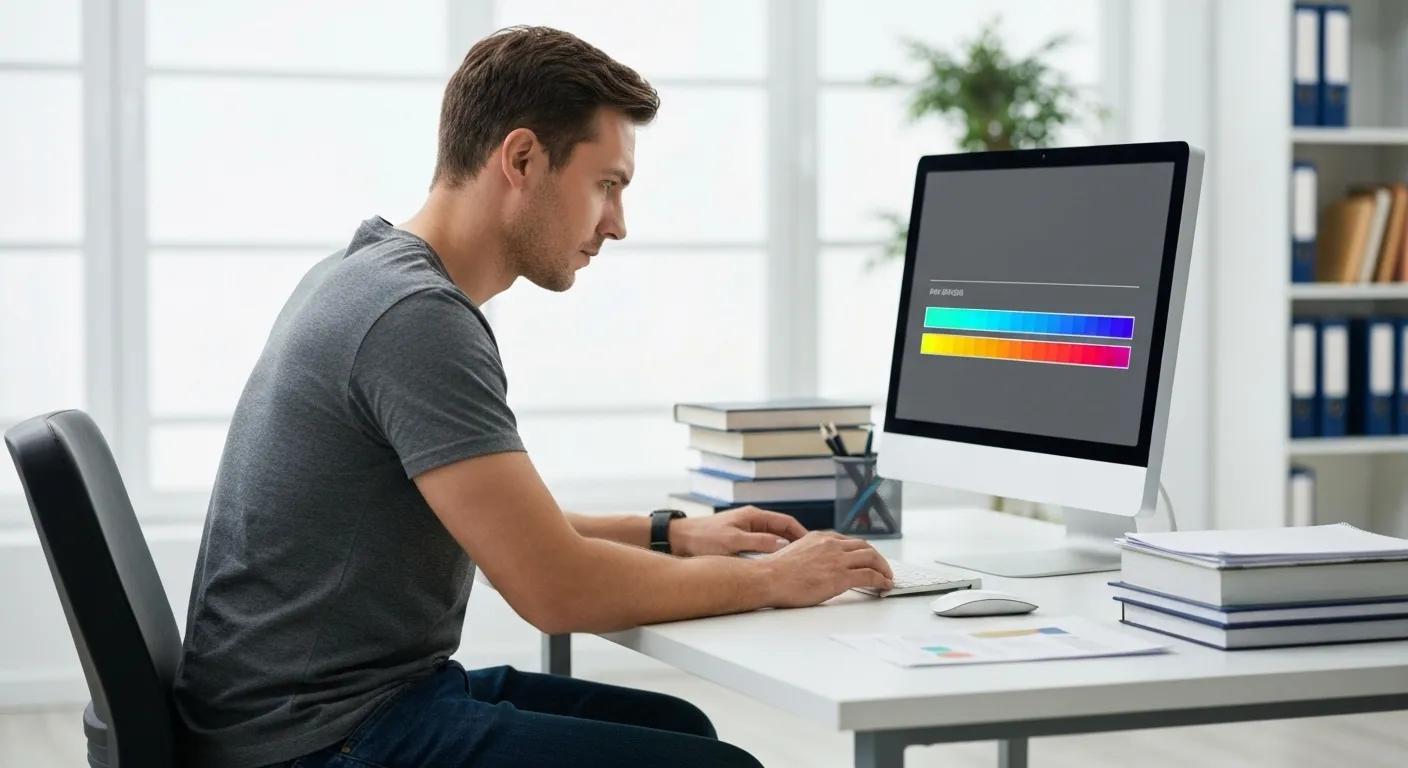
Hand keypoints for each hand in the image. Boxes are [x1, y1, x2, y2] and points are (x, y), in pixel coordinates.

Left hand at [668, 506, 807, 556]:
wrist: (679, 540)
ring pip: (774, 542)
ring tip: (798, 566)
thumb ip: (758, 542)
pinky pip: (763, 549)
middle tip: (811, 559)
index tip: (814, 547)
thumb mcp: (733, 541)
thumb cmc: (703, 538)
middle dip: (797, 545)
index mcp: (754, 516)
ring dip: (785, 552)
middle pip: (783, 532)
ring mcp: (747, 532)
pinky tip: (776, 569)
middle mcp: (753, 522)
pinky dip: (772, 557)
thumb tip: (783, 545)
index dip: (803, 534)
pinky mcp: (740, 543)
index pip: (787, 523)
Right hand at [757, 531, 893, 606]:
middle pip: (864, 546)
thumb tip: (812, 566)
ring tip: (887, 577)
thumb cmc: (774, 572)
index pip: (848, 541)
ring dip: (883, 568)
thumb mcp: (793, 553)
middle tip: (882, 567)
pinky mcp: (840, 576)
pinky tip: (884, 585)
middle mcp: (831, 545)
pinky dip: (881, 579)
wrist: (768, 578)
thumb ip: (808, 555)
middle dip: (877, 557)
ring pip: (871, 558)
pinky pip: (869, 575)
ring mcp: (837, 559)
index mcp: (819, 538)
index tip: (865, 558)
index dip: (860, 551)